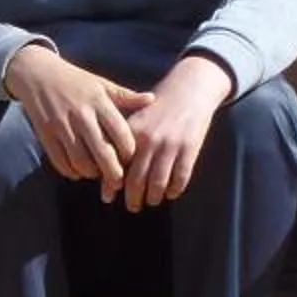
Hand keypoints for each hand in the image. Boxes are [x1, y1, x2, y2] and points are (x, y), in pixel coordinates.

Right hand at [3, 44, 152, 190]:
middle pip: (103, 153)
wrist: (37, 74)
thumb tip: (152, 99)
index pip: (121, 134)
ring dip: (92, 173)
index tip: (131, 159)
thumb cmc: (75, 81)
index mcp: (99, 102)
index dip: (129, 153)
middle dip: (114, 173)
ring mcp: (61, 126)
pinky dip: (72, 172)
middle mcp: (81, 115)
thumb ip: (126, 96)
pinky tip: (79, 170)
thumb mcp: (102, 84)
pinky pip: (60, 162)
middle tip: (118, 180)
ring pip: (81, 161)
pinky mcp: (45, 134)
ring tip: (98, 173)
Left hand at [118, 56, 230, 211]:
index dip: (111, 184)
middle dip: (133, 198)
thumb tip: (105, 167)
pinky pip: (181, 177)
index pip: (118, 164)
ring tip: (151, 201)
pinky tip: (171, 193)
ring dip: (153, 197)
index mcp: (133, 131)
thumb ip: (122, 140)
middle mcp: (150, 139)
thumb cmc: (158, 106)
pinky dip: (175, 189)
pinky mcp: (190, 148)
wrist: (189, 89)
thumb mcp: (136, 117)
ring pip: (158, 182)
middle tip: (132, 207)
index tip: (107, 197)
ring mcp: (171, 145)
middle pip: (136, 179)